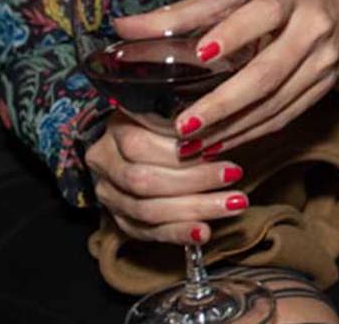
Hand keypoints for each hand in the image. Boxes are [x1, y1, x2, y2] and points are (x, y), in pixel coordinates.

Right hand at [85, 112, 246, 244]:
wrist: (146, 141)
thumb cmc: (170, 117)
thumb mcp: (176, 106)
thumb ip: (189, 118)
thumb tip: (216, 122)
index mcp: (116, 127)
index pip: (141, 145)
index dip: (180, 151)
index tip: (220, 149)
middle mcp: (105, 162)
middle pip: (144, 180)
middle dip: (194, 181)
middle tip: (233, 176)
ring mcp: (109, 193)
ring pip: (147, 211)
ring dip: (194, 210)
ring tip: (232, 204)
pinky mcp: (119, 218)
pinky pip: (147, 232)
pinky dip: (178, 233)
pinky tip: (205, 232)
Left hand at [116, 0, 338, 153]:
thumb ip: (191, 8)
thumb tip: (124, 27)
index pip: (263, 14)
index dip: (234, 33)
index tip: (202, 53)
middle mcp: (314, 28)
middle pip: (269, 72)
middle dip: (224, 103)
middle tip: (183, 126)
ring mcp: (324, 61)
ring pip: (276, 102)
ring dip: (233, 127)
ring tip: (190, 144)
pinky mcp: (326, 85)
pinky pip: (286, 115)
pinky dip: (252, 132)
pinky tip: (222, 142)